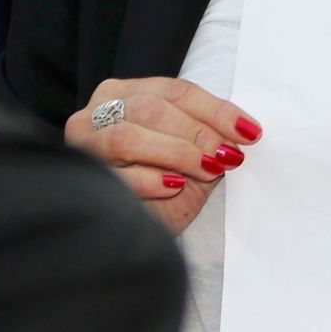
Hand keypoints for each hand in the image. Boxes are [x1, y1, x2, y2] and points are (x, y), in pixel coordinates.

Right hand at [66, 76, 262, 234]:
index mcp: (126, 93)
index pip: (176, 91)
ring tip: (206, 170)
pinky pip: (114, 175)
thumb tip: (244, 132)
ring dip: (176, 153)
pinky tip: (173, 187)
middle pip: (152, 108)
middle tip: (225, 156)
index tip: (249, 132)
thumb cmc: (163, 191)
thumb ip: (212, 139)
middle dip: (197, 133)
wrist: (132, 240)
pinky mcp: (81, 178)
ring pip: (128, 136)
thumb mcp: (194, 160)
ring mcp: (83, 144)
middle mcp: (98, 111)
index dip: (216, 110)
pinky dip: (149, 180)